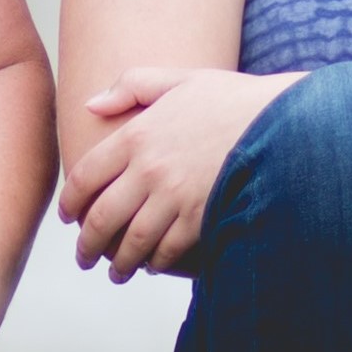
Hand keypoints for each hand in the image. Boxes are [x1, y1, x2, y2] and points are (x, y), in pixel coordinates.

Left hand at [56, 66, 298, 279]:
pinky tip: (152, 266)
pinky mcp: (200, 218)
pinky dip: (155, 262)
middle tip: (84, 258)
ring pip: (132, 241)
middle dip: (87, 244)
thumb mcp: (180, 78)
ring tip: (115, 273)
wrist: (283, 122)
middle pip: (102, 218)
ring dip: (119, 263)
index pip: (86, 177)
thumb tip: (91, 105)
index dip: (71, 204)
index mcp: (137, 135)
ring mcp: (174, 197)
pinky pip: (167, 249)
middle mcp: (149, 170)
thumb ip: (131, 86)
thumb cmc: (232, 99)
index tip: (69, 219)